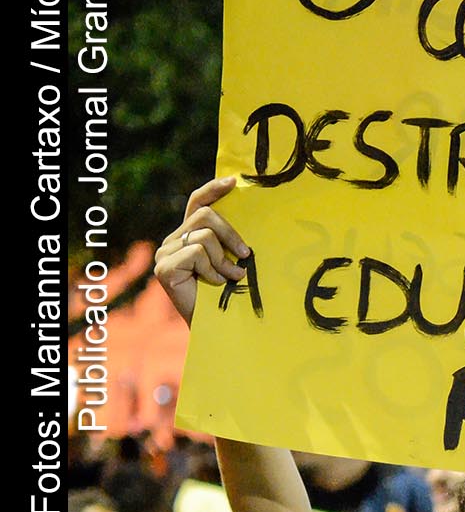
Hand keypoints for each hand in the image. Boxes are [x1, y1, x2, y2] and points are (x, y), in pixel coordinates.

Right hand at [155, 176, 251, 325]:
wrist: (220, 329)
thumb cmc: (231, 296)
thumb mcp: (233, 262)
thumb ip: (232, 242)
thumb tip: (252, 214)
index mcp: (188, 236)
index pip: (197, 203)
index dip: (213, 190)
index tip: (234, 182)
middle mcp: (172, 241)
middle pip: (204, 216)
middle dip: (231, 233)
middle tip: (247, 255)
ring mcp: (165, 254)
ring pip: (203, 236)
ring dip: (225, 259)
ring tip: (230, 278)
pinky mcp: (164, 268)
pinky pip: (196, 253)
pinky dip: (213, 270)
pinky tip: (214, 285)